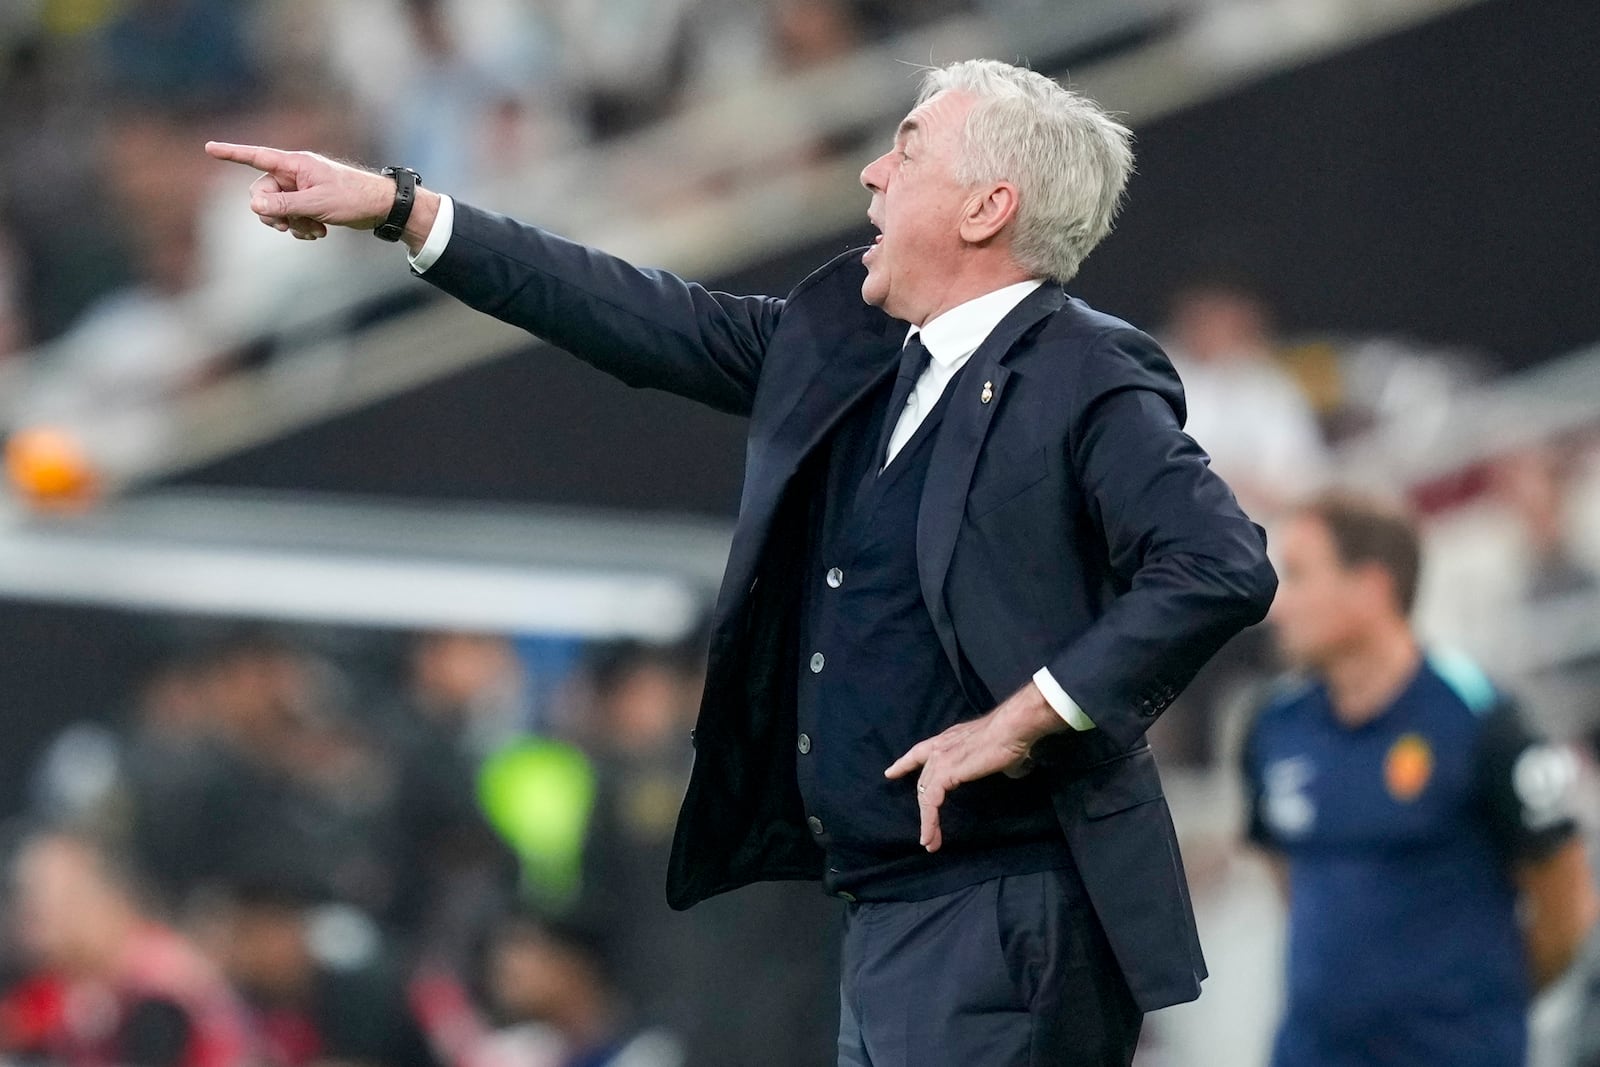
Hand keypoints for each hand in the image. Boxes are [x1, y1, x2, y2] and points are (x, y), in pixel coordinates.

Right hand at [204, 142, 436, 249]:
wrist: (381, 207)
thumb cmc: (352, 198)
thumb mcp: (316, 204)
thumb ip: (284, 204)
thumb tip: (254, 204)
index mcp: (295, 164)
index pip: (257, 157)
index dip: (232, 153)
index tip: (209, 148)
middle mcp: (295, 174)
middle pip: (262, 193)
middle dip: (273, 212)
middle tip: (289, 225)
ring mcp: (301, 189)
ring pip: (276, 209)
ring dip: (290, 223)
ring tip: (313, 230)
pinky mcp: (309, 204)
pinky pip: (290, 217)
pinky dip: (300, 227)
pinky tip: (319, 233)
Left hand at [885, 681, 1067, 851]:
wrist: (1011, 729)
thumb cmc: (1011, 738)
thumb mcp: (997, 753)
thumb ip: (994, 762)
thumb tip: (1010, 769)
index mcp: (949, 739)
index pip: (920, 752)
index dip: (905, 763)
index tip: (891, 773)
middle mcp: (940, 747)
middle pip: (924, 781)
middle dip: (924, 807)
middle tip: (926, 831)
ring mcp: (940, 759)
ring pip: (926, 795)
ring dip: (927, 821)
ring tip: (930, 842)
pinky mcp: (944, 773)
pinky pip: (931, 802)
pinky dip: (930, 821)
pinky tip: (930, 836)